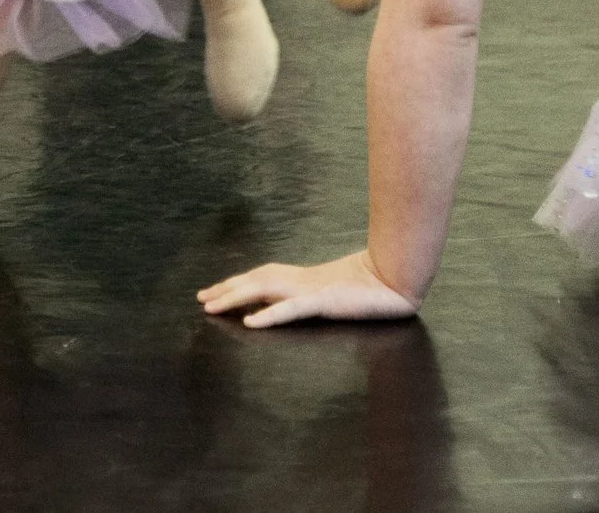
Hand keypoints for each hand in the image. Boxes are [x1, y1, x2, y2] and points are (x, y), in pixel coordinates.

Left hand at [198, 250, 417, 328]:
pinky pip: (291, 309)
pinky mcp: (324, 302)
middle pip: (256, 281)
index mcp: (304, 279)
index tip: (213, 292)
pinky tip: (250, 322)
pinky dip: (269, 315)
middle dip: (227, 290)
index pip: (262, 278)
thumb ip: (314, 297)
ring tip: (212, 308)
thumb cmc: (373, 286)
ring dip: (236, 299)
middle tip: (201, 299)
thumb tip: (291, 304)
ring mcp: (311, 290)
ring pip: (265, 291)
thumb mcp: (337, 293)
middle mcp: (302, 280)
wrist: (397, 277)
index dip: (237, 283)